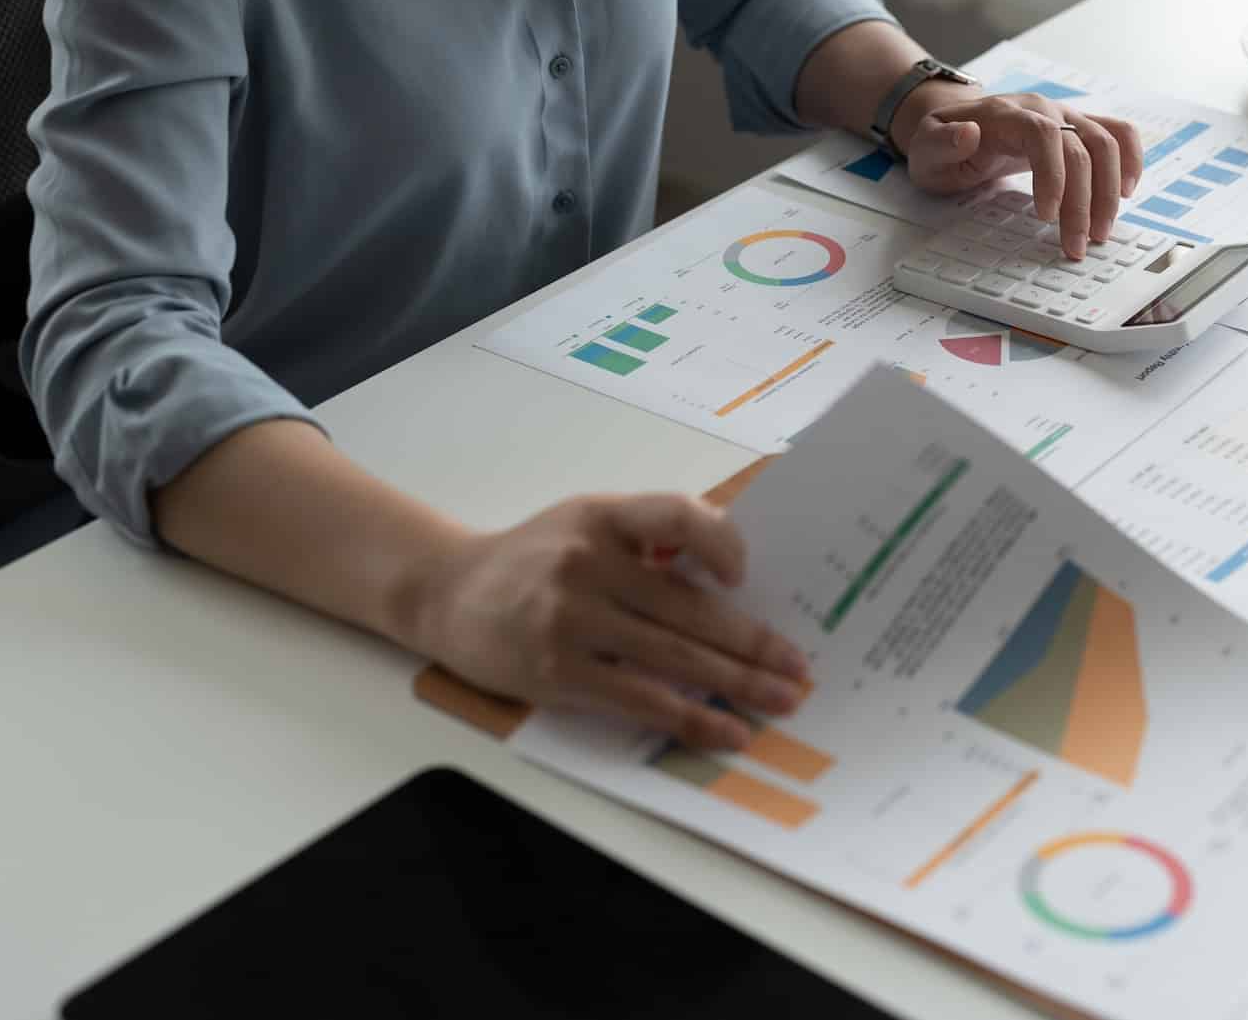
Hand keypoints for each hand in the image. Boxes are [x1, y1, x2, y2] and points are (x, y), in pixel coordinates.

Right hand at [404, 494, 808, 749]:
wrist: (448, 593)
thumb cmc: (535, 557)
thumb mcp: (588, 521)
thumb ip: (651, 535)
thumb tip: (733, 568)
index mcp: (603, 518)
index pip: (674, 517)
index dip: (718, 542)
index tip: (746, 575)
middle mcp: (587, 563)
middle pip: (688, 607)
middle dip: (753, 642)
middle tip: (799, 668)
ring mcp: (570, 620)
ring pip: (673, 655)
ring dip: (736, 682)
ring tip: (781, 699)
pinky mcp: (558, 672)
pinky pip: (641, 698)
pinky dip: (691, 716)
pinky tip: (727, 730)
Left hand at [899, 92, 1143, 258]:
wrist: (956, 123)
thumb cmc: (942, 143)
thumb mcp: (926, 147)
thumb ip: (941, 142)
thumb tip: (968, 134)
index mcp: (1006, 113)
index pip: (1043, 134)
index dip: (1053, 174)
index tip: (1047, 215)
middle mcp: (1043, 109)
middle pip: (1080, 146)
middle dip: (1083, 201)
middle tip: (1076, 245)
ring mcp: (1065, 116)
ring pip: (1106, 144)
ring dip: (1109, 191)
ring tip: (1100, 232)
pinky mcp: (1079, 128)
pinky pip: (1118, 134)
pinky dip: (1131, 160)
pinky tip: (1126, 192)